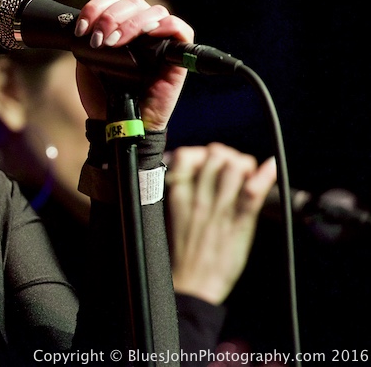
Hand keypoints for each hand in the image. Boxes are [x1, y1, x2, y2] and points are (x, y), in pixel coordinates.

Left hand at [73, 0, 192, 129]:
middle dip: (111, 17)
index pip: (116, 1)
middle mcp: (142, 32)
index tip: (81, 28)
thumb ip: (94, 26)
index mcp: (121, 28)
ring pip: (154, 11)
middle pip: (134, 3)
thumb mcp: (88, 54)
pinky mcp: (177, 58)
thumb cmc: (101, 92)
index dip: (97, 7)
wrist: (111, 122)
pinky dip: (166, 25)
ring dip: (131, 23)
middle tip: (97, 39)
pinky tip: (148, 34)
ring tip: (112, 43)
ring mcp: (160, 43)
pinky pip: (181, 30)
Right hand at [166, 143, 277, 303]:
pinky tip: (269, 168)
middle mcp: (197, 197)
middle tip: (234, 172)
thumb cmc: (179, 254)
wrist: (191, 285)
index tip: (211, 164)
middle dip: (228, 158)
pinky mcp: (238, 223)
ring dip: (244, 166)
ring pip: (234, 166)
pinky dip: (265, 175)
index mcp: (177, 195)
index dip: (203, 154)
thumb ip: (179, 192)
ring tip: (247, 178)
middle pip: (216, 155)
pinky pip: (252, 192)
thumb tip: (187, 171)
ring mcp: (218, 208)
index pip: (187, 155)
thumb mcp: (170, 217)